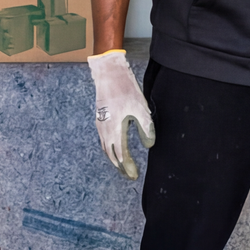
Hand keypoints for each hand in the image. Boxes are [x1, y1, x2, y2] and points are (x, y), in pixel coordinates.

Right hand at [88, 50, 154, 179]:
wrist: (108, 74)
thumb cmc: (125, 90)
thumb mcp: (141, 110)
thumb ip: (145, 129)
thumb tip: (149, 145)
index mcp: (115, 131)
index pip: (121, 156)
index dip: (127, 167)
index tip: (134, 175)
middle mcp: (105, 131)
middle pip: (111, 155)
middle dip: (120, 167)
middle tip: (129, 174)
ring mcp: (100, 125)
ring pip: (106, 148)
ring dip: (114, 159)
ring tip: (123, 165)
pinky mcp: (100, 119)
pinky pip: (103, 140)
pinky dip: (109, 149)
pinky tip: (115, 148)